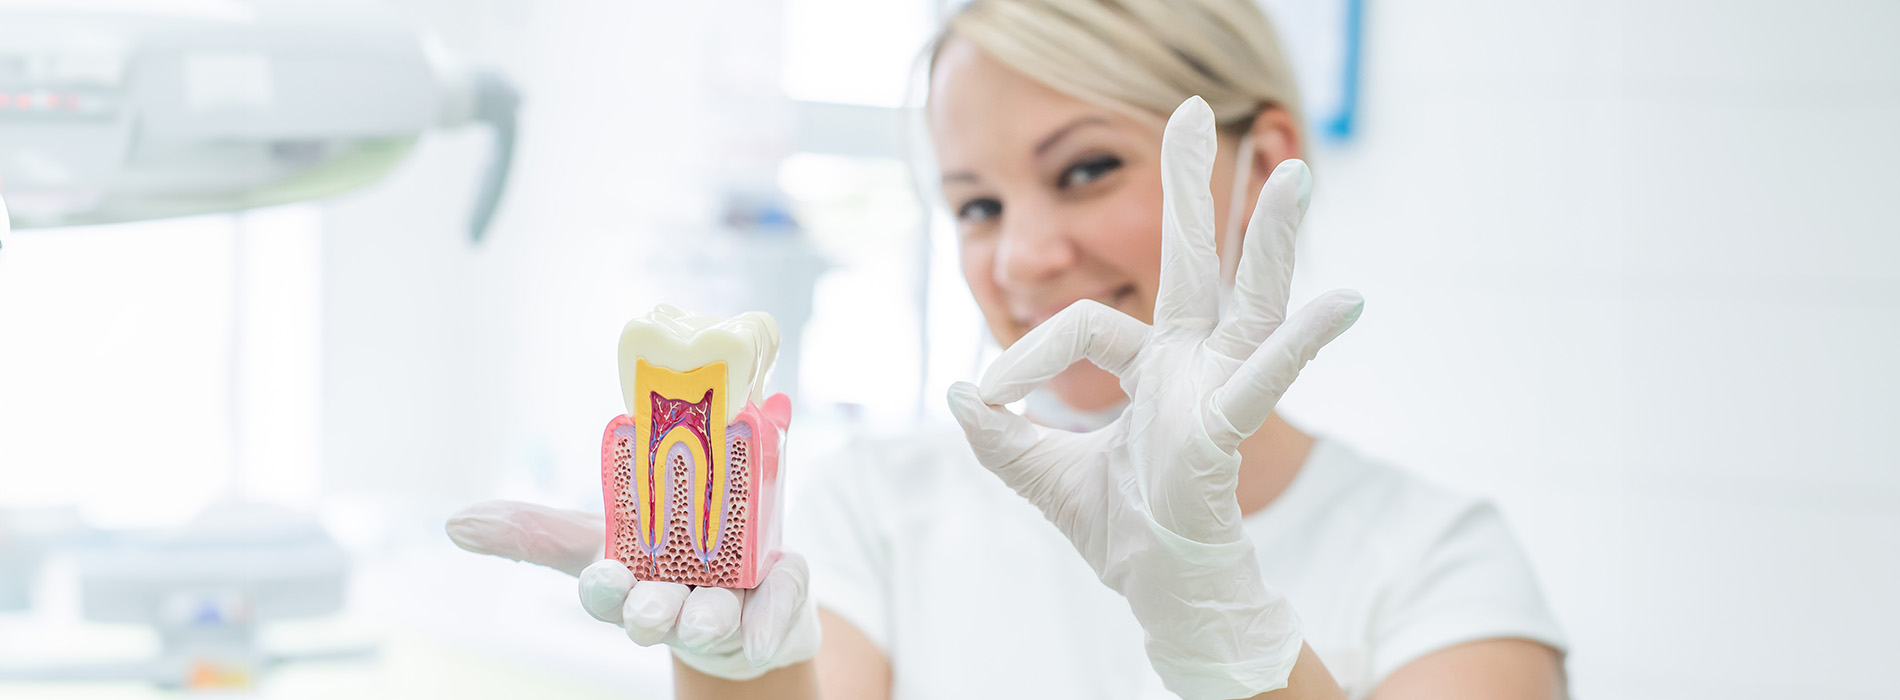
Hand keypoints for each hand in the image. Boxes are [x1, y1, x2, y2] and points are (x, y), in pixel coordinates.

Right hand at [446, 500, 820, 680]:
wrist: (747, 599)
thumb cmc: (664, 562)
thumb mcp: (604, 537)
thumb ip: (537, 530)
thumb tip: (455, 523)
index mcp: (631, 582)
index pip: (606, 591)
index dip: (604, 588)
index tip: (605, 575)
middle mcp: (674, 604)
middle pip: (655, 613)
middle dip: (650, 611)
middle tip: (653, 607)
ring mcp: (725, 611)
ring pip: (713, 618)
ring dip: (708, 618)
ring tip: (711, 615)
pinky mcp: (776, 610)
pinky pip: (779, 610)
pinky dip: (772, 621)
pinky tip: (765, 632)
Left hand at [946, 97, 1362, 699]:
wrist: (1154, 590)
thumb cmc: (1117, 528)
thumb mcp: (1040, 471)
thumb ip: (997, 433)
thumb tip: (956, 392)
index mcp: (1152, 362)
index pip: (1084, 323)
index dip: (1025, 355)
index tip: (987, 397)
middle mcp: (1193, 362)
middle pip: (1195, 259)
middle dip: (1193, 186)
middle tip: (1192, 110)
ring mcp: (1217, 387)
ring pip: (1249, 299)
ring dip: (1269, 236)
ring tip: (1296, 170)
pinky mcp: (1227, 424)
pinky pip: (1265, 376)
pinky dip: (1303, 341)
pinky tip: (1342, 301)